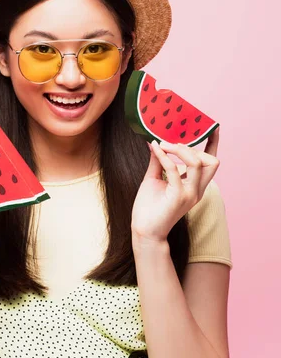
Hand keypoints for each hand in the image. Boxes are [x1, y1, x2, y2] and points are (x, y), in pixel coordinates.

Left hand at [131, 128, 219, 245]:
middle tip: (172, 143)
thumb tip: (154, 140)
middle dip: (194, 147)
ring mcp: (190, 194)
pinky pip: (175, 170)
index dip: (213, 144)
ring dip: (179, 149)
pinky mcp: (178, 197)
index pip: (211, 162)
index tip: (212, 127)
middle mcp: (197, 189)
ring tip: (163, 144)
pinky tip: (155, 149)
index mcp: (195, 185)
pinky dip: (164, 157)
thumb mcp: (154, 178)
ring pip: (198, 163)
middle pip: (212, 161)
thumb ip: (158, 160)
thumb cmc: (149, 207)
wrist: (144, 231)